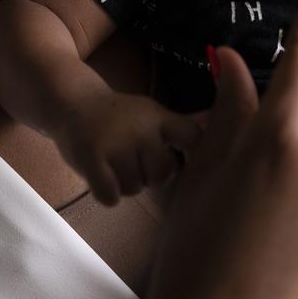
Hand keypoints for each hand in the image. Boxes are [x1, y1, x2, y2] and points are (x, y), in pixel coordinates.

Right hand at [54, 90, 199, 204]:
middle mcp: (141, 127)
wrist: (71, 102)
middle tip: (133, 161)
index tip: (181, 161)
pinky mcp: (91, 157)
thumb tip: (226, 129)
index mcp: (159, 116)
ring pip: (134, 188)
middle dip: (149, 175)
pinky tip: (101, 176)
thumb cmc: (120, 116)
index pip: (193, 138)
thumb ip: (184, 128)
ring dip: (124, 184)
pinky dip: (106, 194)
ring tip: (113, 163)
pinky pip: (111, 196)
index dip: (194, 156)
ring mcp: (115, 142)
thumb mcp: (153, 114)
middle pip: (163, 174)